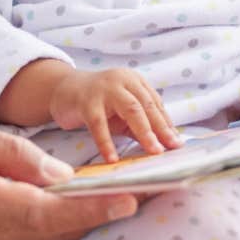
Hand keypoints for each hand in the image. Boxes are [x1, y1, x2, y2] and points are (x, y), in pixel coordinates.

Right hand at [0, 120, 138, 239]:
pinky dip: (59, 228)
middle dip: (102, 213)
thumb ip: (11, 154)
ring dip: (85, 222)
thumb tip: (58, 172)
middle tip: (148, 192)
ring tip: (125, 198)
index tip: (130, 197)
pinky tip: (82, 210)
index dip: (92, 207)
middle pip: (55, 231)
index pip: (47, 210)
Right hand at [49, 68, 182, 162]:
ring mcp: (105, 89)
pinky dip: (107, 142)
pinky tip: (113, 159)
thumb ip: (139, 127)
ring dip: (144, 132)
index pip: (155, 104)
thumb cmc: (96, 104)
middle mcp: (123, 80)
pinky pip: (99, 124)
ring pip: (131, 110)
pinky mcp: (86, 101)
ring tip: (153, 151)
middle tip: (171, 147)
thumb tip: (162, 145)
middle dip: (161, 128)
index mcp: (135, 81)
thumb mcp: (120, 114)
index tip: (177, 143)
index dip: (167, 124)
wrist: (62, 90)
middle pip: (147, 105)